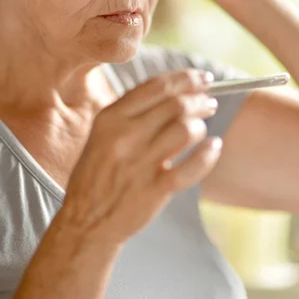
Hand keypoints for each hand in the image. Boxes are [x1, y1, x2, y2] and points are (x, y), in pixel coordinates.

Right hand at [64, 70, 220, 244]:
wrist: (84, 221)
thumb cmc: (97, 173)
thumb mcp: (103, 135)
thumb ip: (134, 114)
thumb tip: (178, 92)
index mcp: (111, 118)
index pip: (156, 86)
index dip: (186, 78)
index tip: (203, 78)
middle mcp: (125, 136)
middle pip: (175, 105)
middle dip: (199, 99)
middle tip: (209, 102)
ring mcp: (140, 164)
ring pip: (185, 130)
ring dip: (201, 124)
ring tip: (203, 126)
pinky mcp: (154, 190)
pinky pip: (191, 167)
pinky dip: (208, 154)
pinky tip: (214, 146)